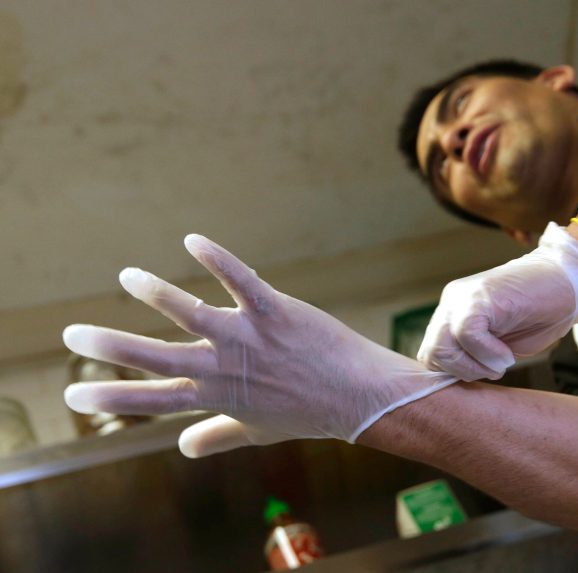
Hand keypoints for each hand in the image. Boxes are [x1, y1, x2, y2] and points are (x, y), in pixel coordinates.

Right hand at [63, 235, 455, 456]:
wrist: (358, 396)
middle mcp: (223, 369)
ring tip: (128, 276)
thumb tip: (184, 447)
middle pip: (155, 358)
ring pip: (190, 312)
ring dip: (157, 293)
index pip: (152, 399)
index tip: (74, 392)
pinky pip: (239, 280)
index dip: (111, 396)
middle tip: (70, 333)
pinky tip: (191, 241)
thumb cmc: (308, 412)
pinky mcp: (273, 312)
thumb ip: (218, 436)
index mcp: (216, 397)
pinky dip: (215, 258)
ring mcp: (246, 338)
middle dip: (110, 346)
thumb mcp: (258, 431)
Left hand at [417, 223, 577, 380]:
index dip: (453, 374)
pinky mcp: (481, 296)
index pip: (429, 354)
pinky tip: (507, 353)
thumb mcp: (497, 345)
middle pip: (431, 353)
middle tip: (494, 369)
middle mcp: (451, 303)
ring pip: (442, 346)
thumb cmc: (537, 316)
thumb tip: (452, 380)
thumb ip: (471, 355)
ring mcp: (464, 298)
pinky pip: (466, 333)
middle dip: (462, 373)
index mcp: (451, 314)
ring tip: (502, 360)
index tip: (482, 374)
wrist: (569, 284)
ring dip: (474, 366)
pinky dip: (488, 353)